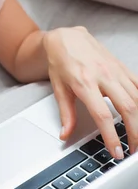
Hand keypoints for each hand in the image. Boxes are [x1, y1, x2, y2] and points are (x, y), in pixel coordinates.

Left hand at [43, 26, 137, 158]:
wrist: (66, 38)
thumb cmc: (61, 62)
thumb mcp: (59, 89)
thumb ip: (66, 114)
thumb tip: (65, 134)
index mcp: (85, 83)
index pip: (103, 115)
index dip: (111, 136)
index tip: (115, 151)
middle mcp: (104, 76)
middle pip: (127, 108)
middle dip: (134, 132)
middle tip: (133, 150)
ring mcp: (116, 70)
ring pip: (137, 99)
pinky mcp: (123, 67)